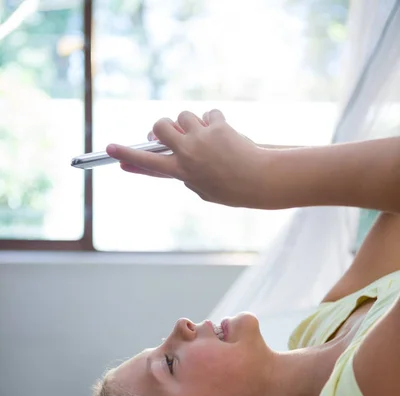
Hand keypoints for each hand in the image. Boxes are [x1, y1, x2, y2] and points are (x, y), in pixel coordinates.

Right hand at [106, 109, 268, 208]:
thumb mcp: (202, 190)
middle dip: (162, 127)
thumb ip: (185, 173)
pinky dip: (213, 121)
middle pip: (160, 126)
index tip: (109, 150)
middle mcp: (188, 152)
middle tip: (173, 135)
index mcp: (181, 171)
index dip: (127, 156)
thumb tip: (173, 153)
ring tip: (206, 137)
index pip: (147, 162)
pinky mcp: (218, 126)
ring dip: (190, 123)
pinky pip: (208, 114)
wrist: (260, 180)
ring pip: (183, 116)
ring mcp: (202, 137)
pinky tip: (223, 132)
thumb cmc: (232, 190)